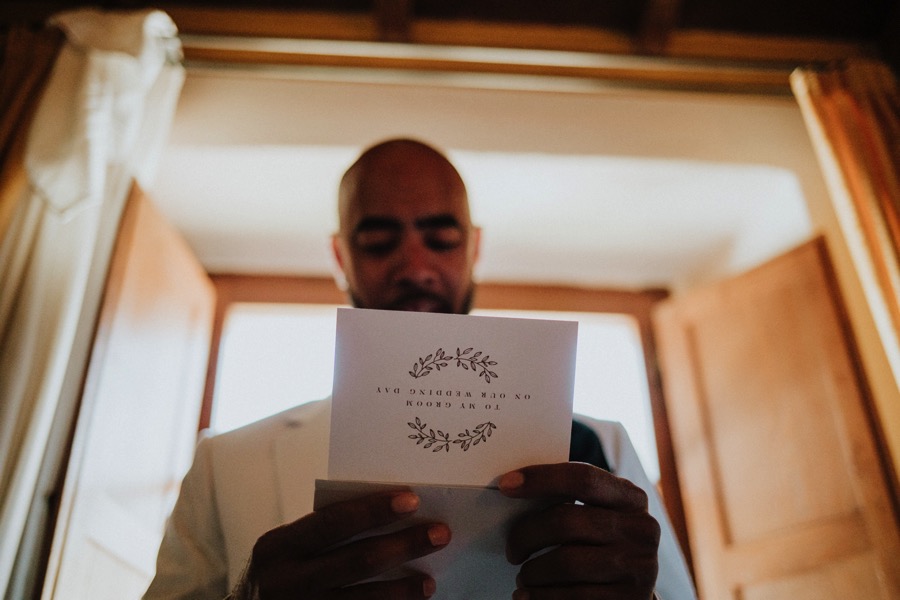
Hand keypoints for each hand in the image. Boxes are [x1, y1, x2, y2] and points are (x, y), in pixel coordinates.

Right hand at [247, 491, 450, 598]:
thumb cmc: (283, 572)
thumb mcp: (290, 547)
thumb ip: (325, 533)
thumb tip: (391, 513)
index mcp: (278, 547)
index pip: (332, 522)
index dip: (373, 510)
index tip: (412, 499)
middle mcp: (287, 583)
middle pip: (356, 561)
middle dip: (403, 546)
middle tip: (439, 534)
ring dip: (402, 590)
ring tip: (428, 581)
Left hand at [499, 462, 659, 599]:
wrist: (635, 588)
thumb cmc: (604, 544)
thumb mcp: (601, 515)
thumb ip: (571, 503)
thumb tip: (515, 491)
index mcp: (631, 498)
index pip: (582, 478)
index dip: (541, 478)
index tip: (506, 485)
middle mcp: (641, 529)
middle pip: (565, 521)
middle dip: (526, 535)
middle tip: (512, 551)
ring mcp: (638, 566)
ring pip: (565, 563)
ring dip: (533, 572)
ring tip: (524, 576)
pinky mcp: (628, 599)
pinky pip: (572, 597)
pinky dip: (541, 597)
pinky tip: (530, 596)